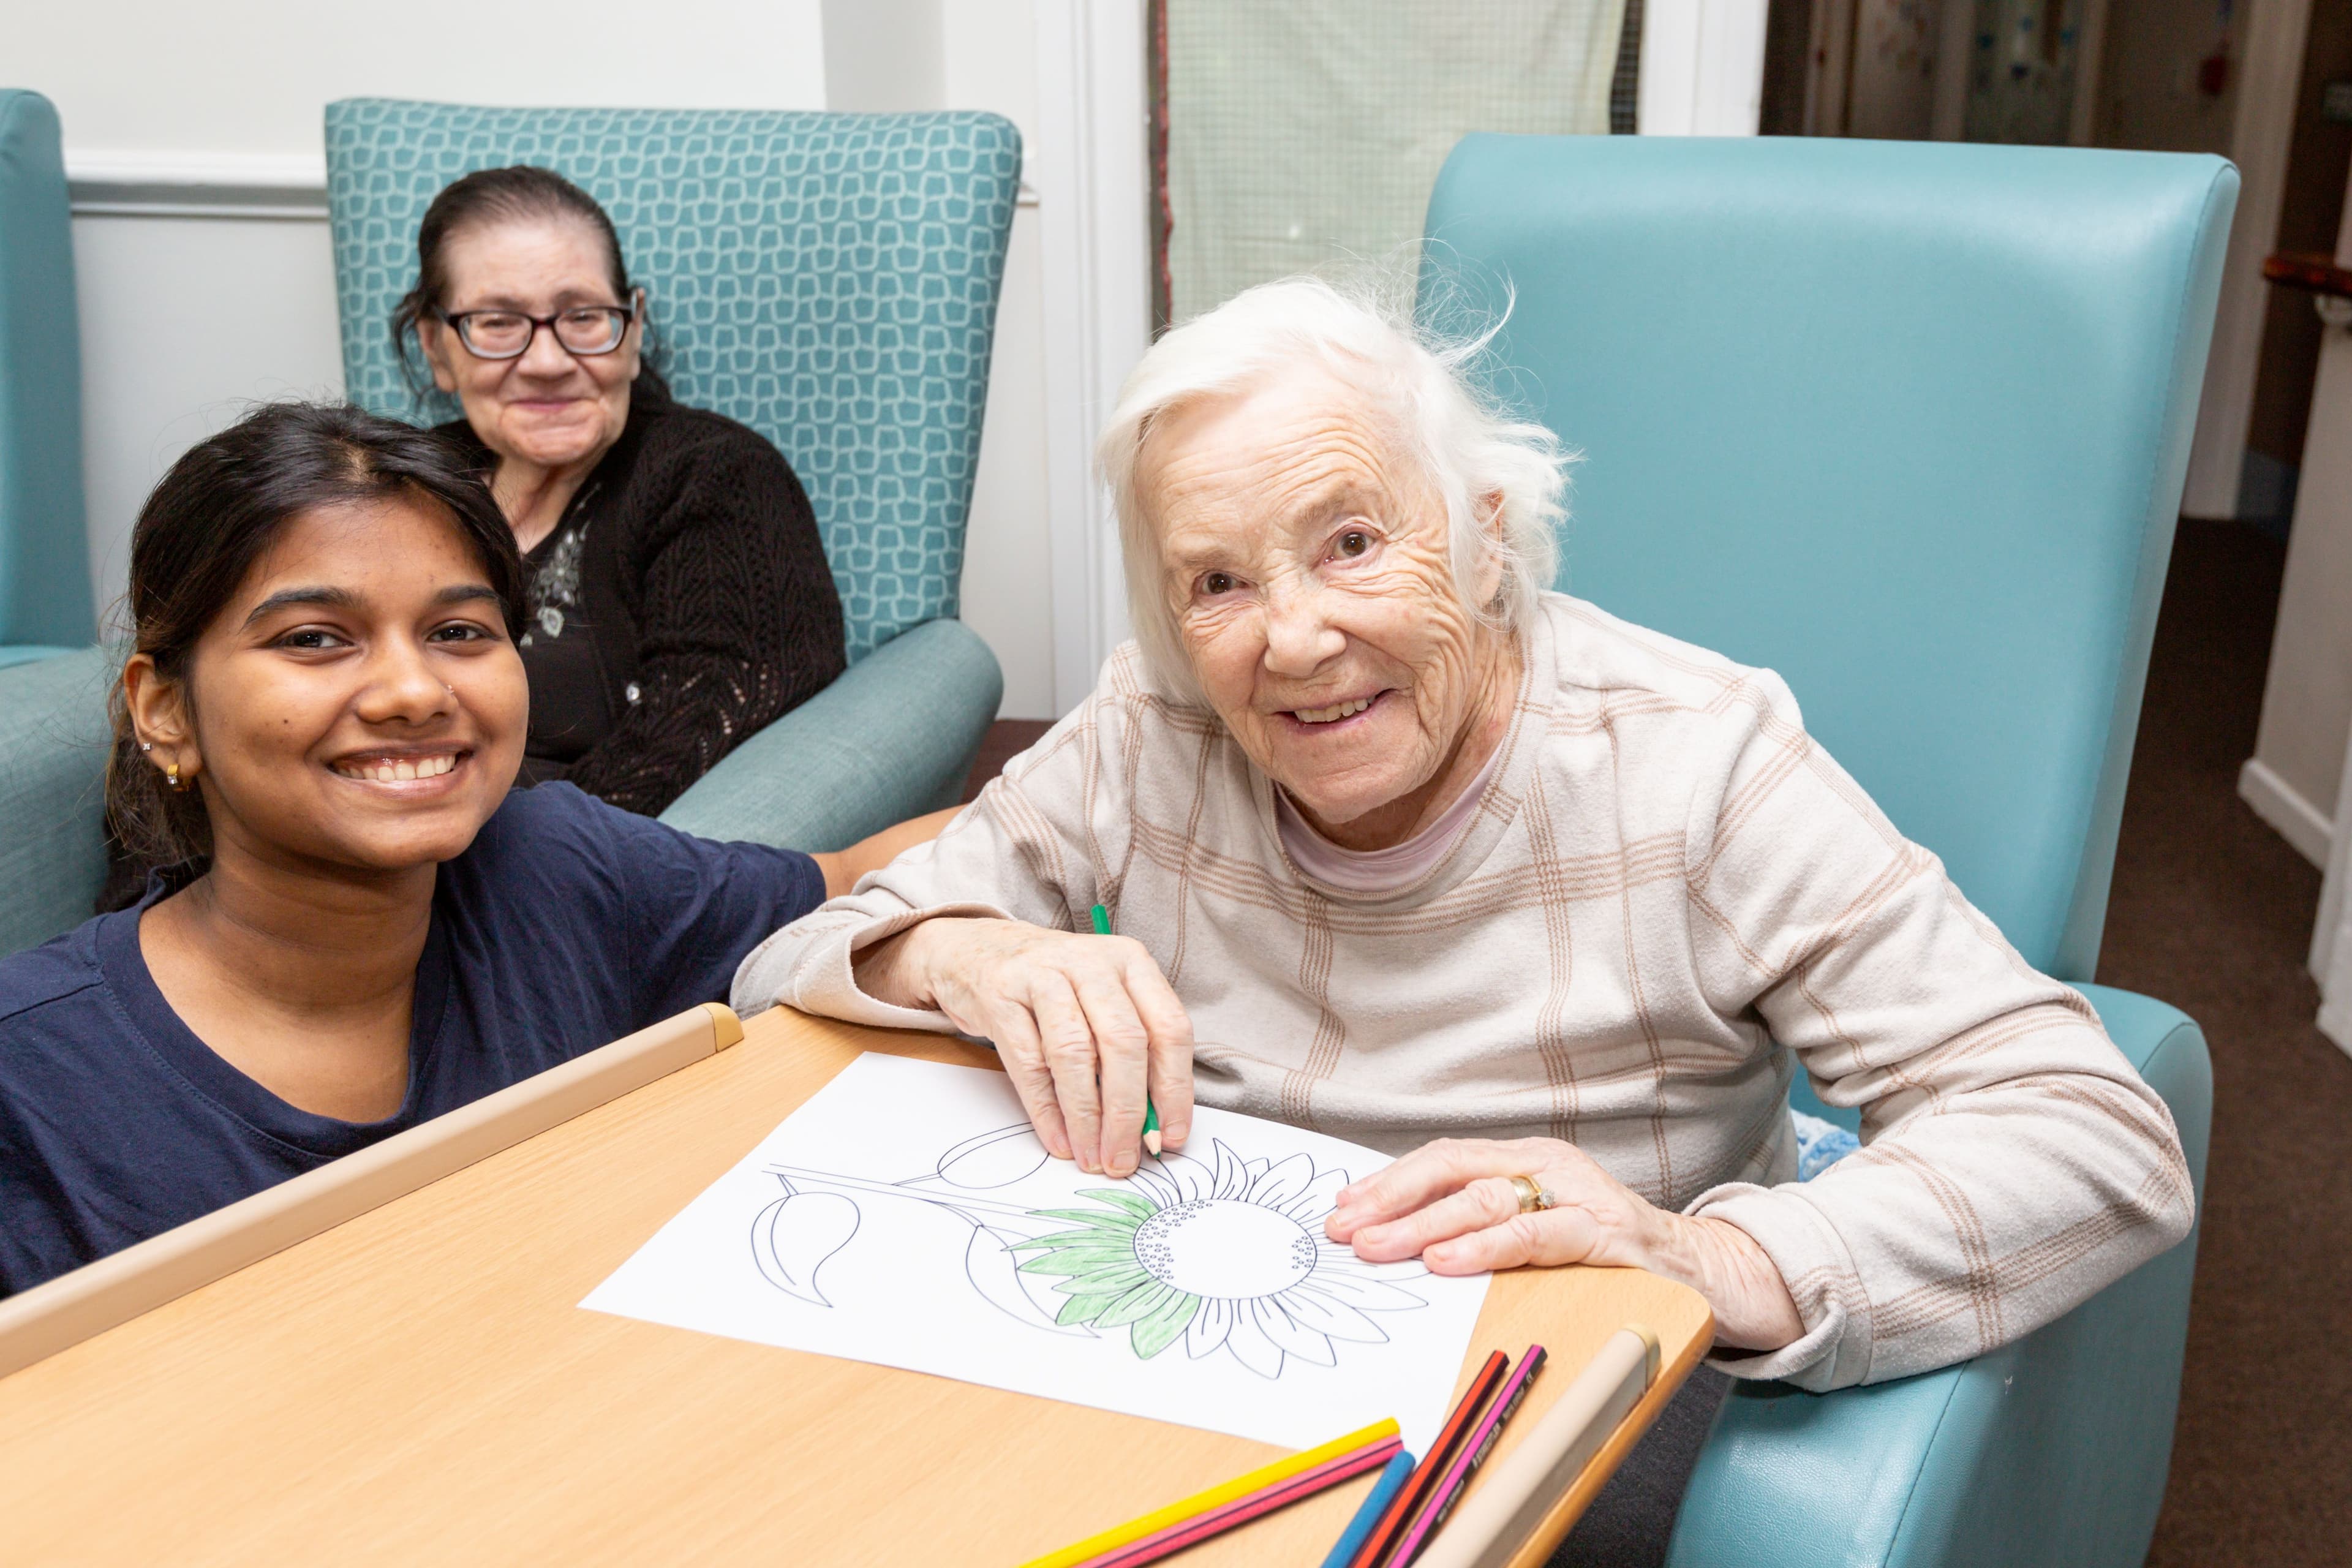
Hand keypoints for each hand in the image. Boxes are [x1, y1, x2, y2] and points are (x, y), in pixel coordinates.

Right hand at [854, 917, 1192, 1177]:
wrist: (979, 950)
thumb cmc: (1056, 985)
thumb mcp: (1103, 999)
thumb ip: (1132, 1051)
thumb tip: (1153, 1126)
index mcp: (1131, 962)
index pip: (1169, 1028)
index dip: (1175, 1089)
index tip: (1170, 1136)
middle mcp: (1091, 962)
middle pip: (1124, 1043)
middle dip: (1128, 1112)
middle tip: (1123, 1159)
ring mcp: (1042, 975)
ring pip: (1075, 1054)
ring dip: (1086, 1117)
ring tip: (1092, 1157)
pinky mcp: (1001, 995)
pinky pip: (1029, 1063)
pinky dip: (1046, 1110)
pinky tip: (1059, 1140)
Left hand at [1323, 1136, 1803, 1351]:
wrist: (1703, 1271)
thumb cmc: (1606, 1253)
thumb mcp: (1536, 1229)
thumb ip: (1479, 1227)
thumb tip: (1395, 1241)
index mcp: (1524, 1160)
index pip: (1441, 1160)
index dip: (1387, 1182)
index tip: (1339, 1209)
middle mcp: (1547, 1165)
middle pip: (1452, 1170)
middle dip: (1390, 1200)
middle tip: (1343, 1230)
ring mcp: (1578, 1194)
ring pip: (1486, 1199)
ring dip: (1423, 1226)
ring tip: (1378, 1246)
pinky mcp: (1606, 1233)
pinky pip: (1536, 1236)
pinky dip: (1486, 1248)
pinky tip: (1447, 1261)